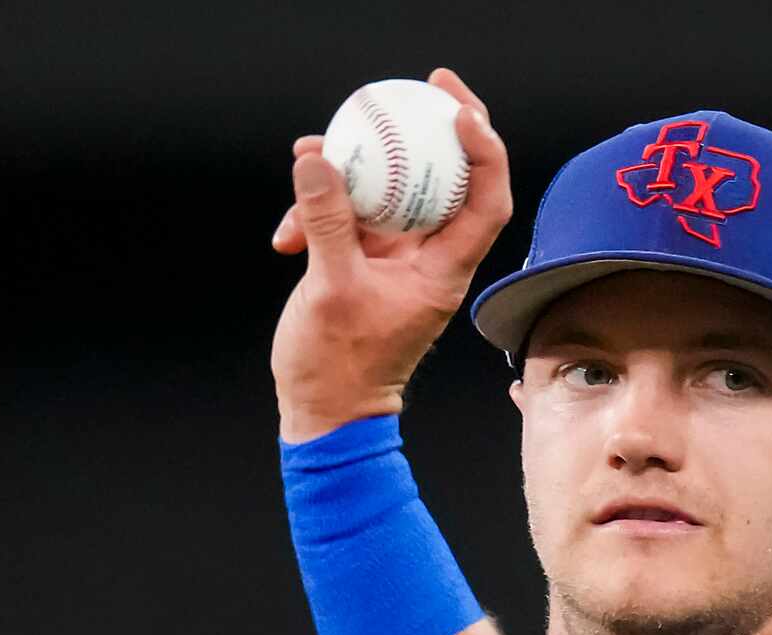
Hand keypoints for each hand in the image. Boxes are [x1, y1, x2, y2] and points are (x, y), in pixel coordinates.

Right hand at [269, 67, 513, 440]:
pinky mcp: (364, 261)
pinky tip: (284, 230)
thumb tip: (319, 160)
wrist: (324, 411)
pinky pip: (350, 214)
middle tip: (418, 87)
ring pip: (389, 191)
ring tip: (307, 154)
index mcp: (444, 270)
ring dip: (349, 171)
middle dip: (434, 130)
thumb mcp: (331, 289)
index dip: (484, 150)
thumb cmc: (339, 366)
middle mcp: (429, 259)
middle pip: (449, 180)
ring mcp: (397, 258)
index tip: (459, 111)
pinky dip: (319, 210)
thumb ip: (328, 223)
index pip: (487, 201)